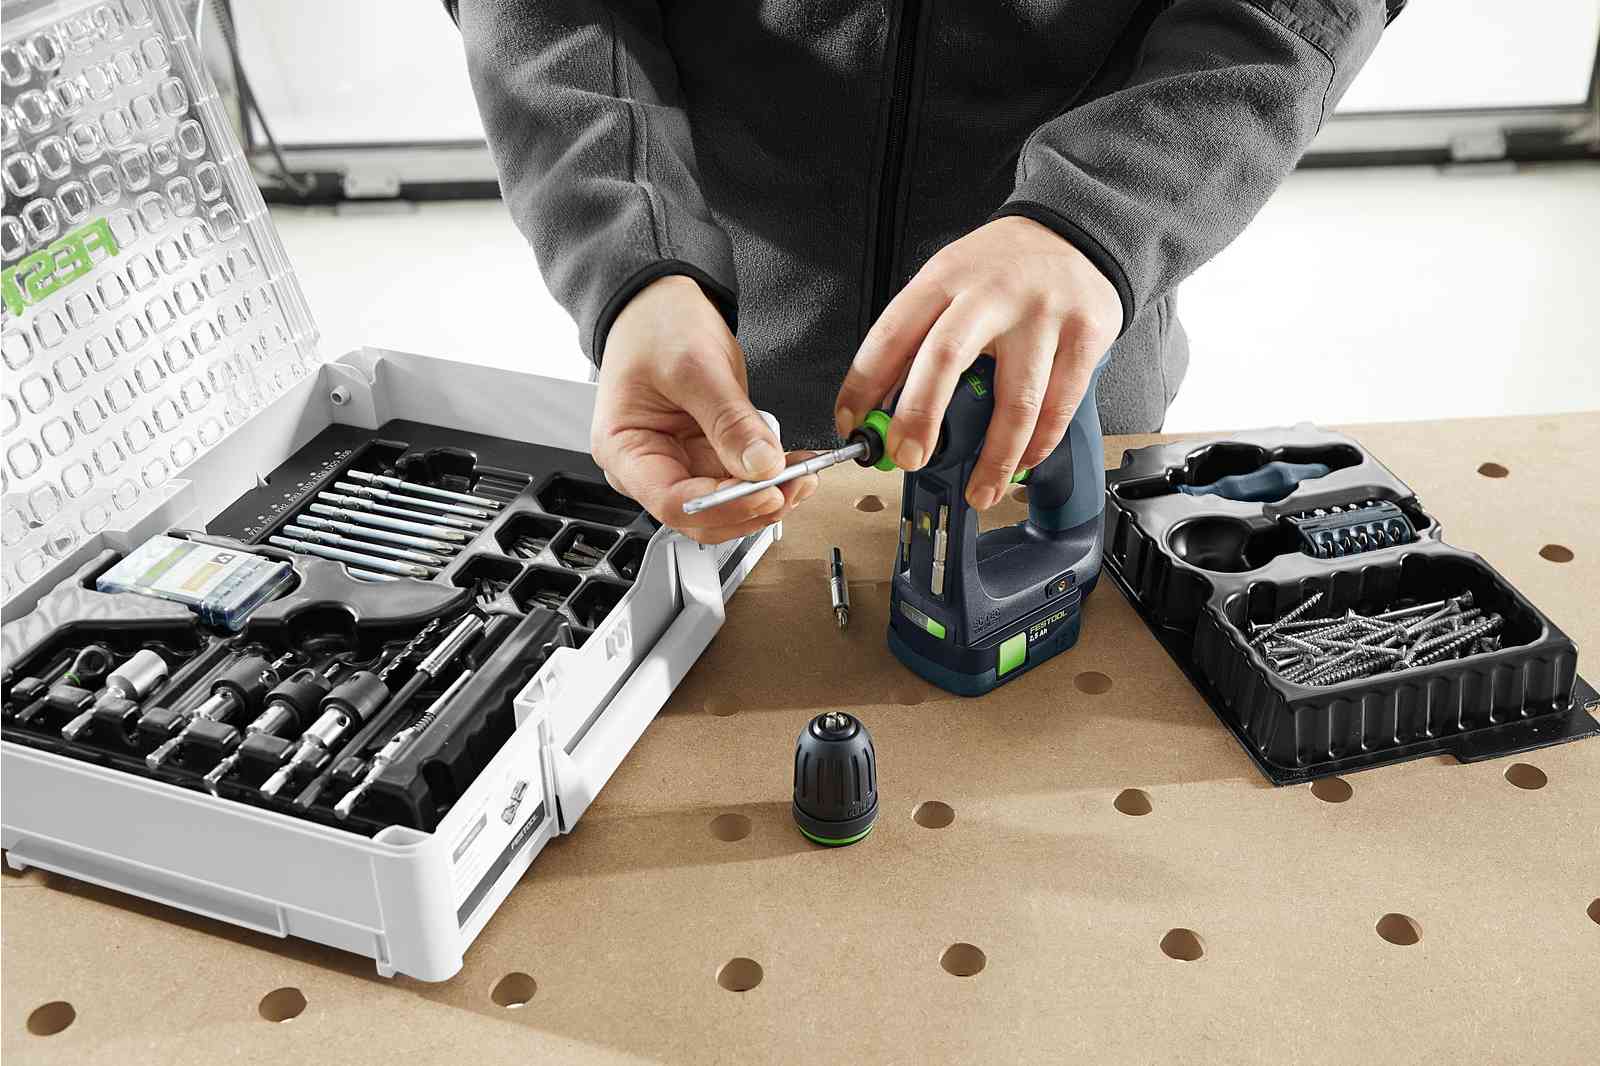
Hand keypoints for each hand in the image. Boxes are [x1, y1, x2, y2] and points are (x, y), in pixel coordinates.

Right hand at [591, 275, 817, 542]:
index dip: (724, 506)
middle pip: (701, 513)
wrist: (661, 301)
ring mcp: (679, 463)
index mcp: (624, 450)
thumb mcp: (694, 367)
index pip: (673, 501)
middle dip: (750, 507)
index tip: (767, 491)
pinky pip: (739, 480)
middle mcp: (648, 467)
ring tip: (801, 475)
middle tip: (793, 486)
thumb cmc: (656, 327)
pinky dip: (768, 478)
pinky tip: (793, 466)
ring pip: (726, 504)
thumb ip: (729, 421)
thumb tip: (762, 466)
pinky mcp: (705, 455)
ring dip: (765, 497)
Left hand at [833, 216, 1121, 508]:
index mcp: (945, 278)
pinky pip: (1060, 406)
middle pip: (945, 359)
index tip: (853, 427)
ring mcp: (1042, 316)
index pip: (891, 334)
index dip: (863, 386)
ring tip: (979, 491)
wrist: (1077, 232)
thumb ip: (917, 336)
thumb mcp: (949, 280)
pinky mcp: (1085, 337)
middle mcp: (991, 294)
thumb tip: (880, 407)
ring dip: (994, 458)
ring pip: (1016, 400)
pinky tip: (1022, 464)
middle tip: (907, 458)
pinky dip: (1038, 445)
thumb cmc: (1003, 266)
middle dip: (919, 417)